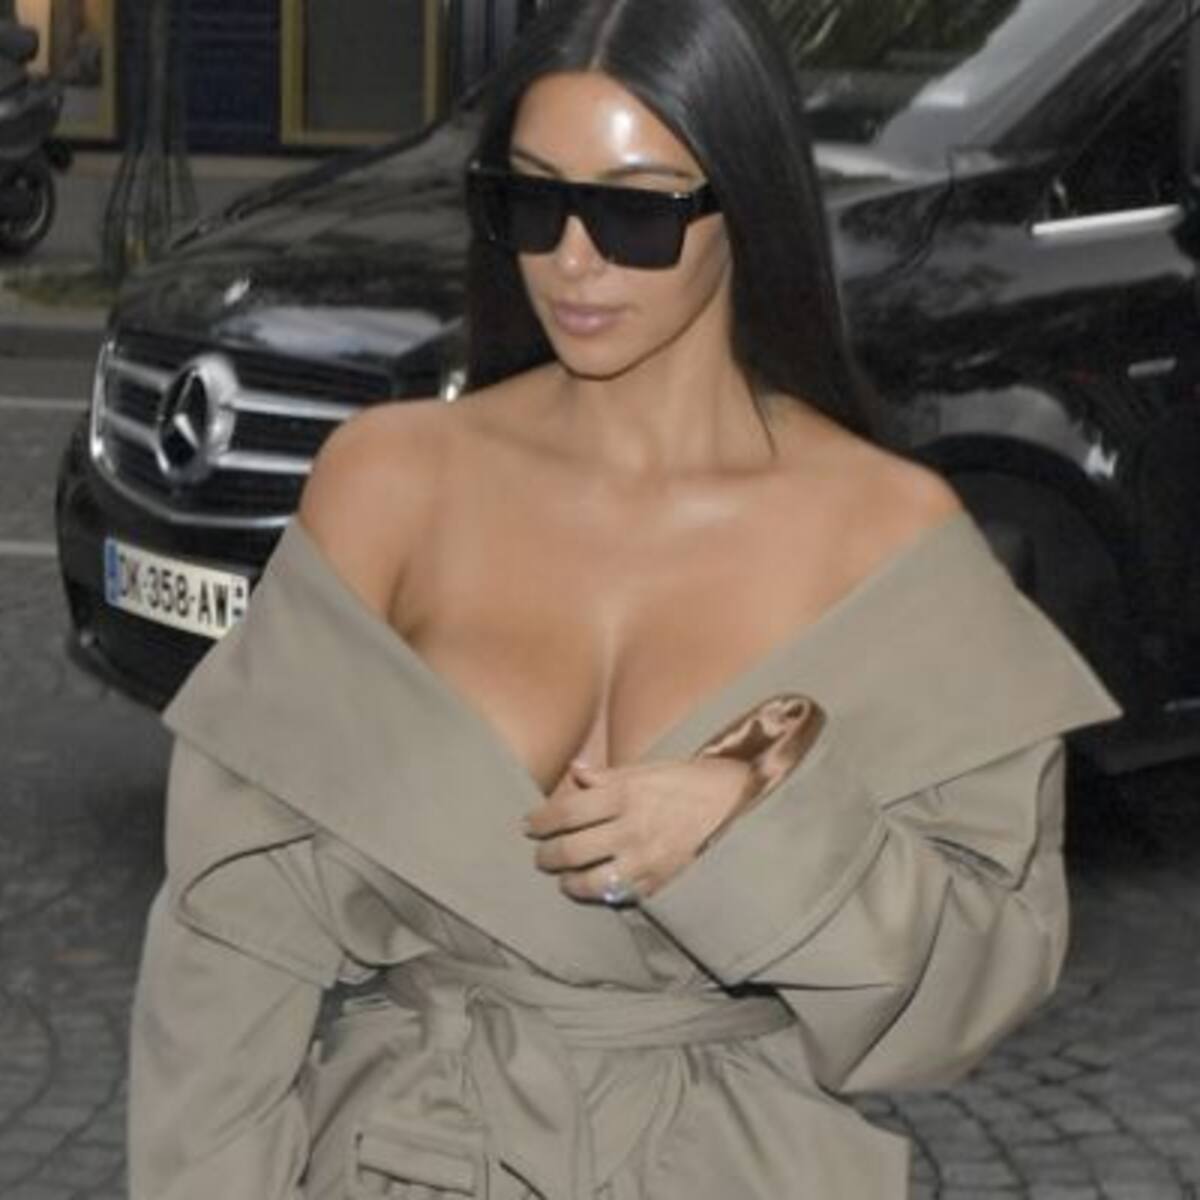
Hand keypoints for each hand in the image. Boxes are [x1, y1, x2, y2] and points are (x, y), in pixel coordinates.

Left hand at [523, 757, 751, 902]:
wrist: (741, 806)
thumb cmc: (692, 782)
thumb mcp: (650, 768)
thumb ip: (608, 776)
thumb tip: (574, 772)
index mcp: (625, 794)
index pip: (566, 812)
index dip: (540, 821)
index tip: (529, 826)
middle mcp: (631, 829)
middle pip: (570, 851)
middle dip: (546, 856)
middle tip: (540, 857)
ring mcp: (646, 861)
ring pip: (589, 883)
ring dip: (569, 882)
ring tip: (564, 879)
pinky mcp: (661, 884)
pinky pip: (619, 897)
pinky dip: (601, 896)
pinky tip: (596, 889)